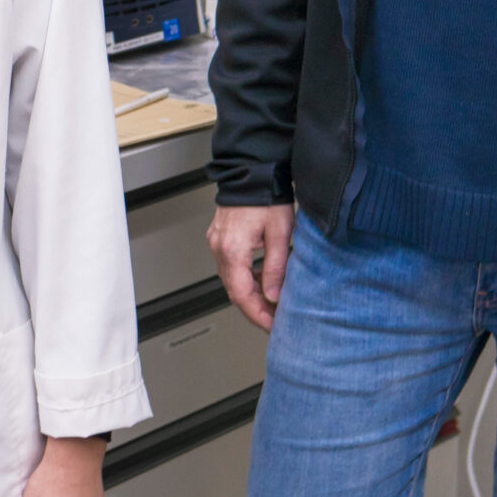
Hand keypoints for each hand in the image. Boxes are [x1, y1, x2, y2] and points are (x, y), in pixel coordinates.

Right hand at [208, 203, 294, 330]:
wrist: (253, 171)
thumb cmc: (267, 196)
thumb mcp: (280, 233)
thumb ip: (276, 267)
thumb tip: (274, 296)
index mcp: (233, 249)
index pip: (242, 295)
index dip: (258, 314)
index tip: (272, 325)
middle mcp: (219, 248)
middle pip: (234, 291)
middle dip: (255, 308)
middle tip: (275, 319)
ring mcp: (217, 242)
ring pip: (232, 280)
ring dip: (251, 294)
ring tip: (272, 301)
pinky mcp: (219, 237)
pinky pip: (230, 266)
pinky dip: (245, 278)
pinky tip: (262, 280)